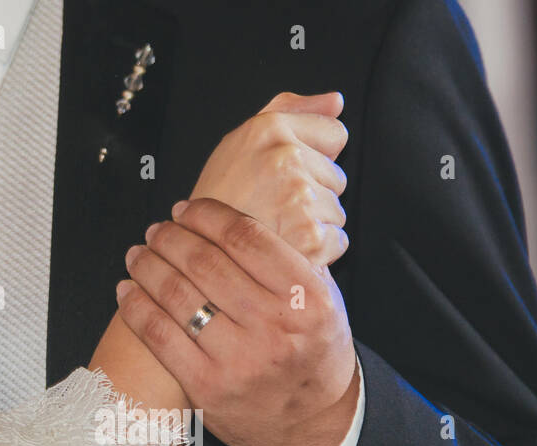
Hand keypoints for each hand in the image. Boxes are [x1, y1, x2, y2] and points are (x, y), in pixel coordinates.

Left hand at [117, 198, 358, 445]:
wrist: (315, 425)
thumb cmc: (313, 355)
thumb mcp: (323, 302)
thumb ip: (287, 262)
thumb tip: (228, 220)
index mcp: (306, 298)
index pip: (245, 238)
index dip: (206, 215)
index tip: (186, 209)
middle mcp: (274, 327)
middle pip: (205, 263)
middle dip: (171, 238)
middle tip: (157, 230)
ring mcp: (238, 360)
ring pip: (178, 296)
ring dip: (148, 267)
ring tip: (137, 255)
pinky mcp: (208, 388)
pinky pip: (159, 336)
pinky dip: (136, 307)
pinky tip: (127, 291)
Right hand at [189, 92, 349, 269]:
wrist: (199, 252)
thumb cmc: (218, 200)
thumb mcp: (243, 142)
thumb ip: (292, 112)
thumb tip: (337, 101)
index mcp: (269, 128)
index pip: (335, 134)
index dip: (315, 156)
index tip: (288, 175)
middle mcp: (286, 157)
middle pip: (337, 176)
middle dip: (314, 192)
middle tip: (275, 206)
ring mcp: (300, 198)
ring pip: (336, 210)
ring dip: (314, 223)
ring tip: (277, 227)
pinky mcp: (311, 236)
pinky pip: (338, 240)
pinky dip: (319, 250)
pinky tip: (287, 247)